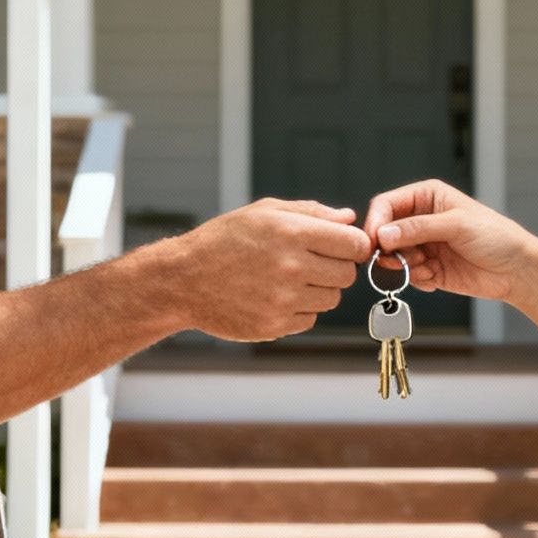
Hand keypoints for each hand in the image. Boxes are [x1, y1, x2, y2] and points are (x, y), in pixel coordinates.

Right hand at [166, 199, 372, 340]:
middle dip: (336, 267)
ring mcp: (283, 299)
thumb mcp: (264, 212)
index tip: (341, 247)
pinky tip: (276, 296)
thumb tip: (349, 219)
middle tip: (311, 262)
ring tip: (290, 279)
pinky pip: (310, 319)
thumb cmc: (225, 239)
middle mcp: (291, 266)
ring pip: (332, 299)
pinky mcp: (274, 326)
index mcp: (292, 232)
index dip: (353, 245)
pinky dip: (300, 309)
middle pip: (347, 274)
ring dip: (319, 290)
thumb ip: (311, 212)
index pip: (355, 244)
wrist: (183, 279)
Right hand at [364, 180, 537, 301]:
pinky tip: (435, 276)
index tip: (375, 241)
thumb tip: (384, 233)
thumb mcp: (456, 225)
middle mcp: (421, 220)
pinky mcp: (427, 268)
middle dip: (389, 249)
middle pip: (384, 233)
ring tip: (426, 267)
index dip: (376, 222)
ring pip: (392, 257)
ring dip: (404, 266)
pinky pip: (406, 275)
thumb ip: (418, 228)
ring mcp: (423, 245)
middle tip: (399, 260)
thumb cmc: (496, 237)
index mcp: (427, 197)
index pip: (387, 205)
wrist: (517, 270)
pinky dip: (416, 279)